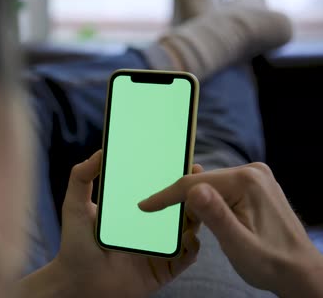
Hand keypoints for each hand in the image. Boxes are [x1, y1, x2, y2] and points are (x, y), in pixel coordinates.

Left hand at [50, 150, 199, 297]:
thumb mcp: (74, 206)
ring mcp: (159, 247)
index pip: (159, 189)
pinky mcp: (164, 269)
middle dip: (193, 193)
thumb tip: (100, 152)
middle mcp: (150, 227)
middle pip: (179, 207)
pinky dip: (192, 246)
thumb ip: (81, 177)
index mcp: (134, 210)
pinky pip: (186, 257)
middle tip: (198, 178)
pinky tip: (189, 236)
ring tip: (199, 204)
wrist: (77, 282)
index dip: (172, 176)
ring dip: (197, 216)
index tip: (183, 159)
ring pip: (188, 228)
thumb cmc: (74, 244)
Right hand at [139, 162, 322, 295]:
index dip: (166, 196)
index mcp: (247, 181)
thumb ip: (217, 216)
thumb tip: (194, 190)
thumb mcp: (238, 244)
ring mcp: (256, 177)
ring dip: (193, 201)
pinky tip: (202, 215)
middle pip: (202, 181)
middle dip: (180, 199)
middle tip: (157, 215)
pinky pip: (221, 188)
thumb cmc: (271, 263)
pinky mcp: (255, 185)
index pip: (195, 184)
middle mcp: (253, 172)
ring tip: (180, 219)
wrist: (300, 272)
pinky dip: (207, 202)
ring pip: (210, 185)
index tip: (144, 206)